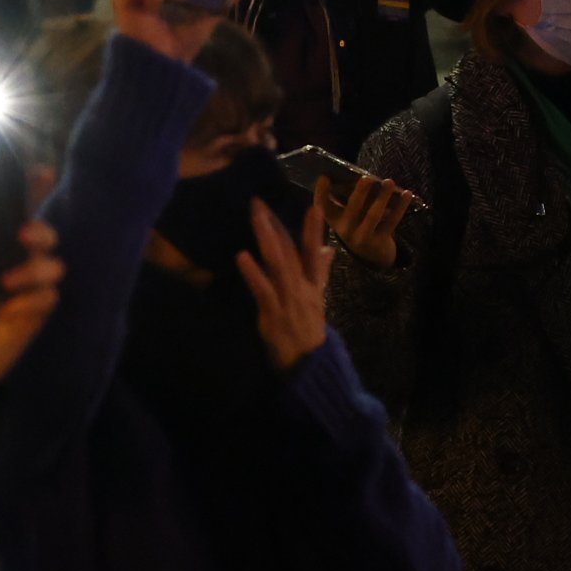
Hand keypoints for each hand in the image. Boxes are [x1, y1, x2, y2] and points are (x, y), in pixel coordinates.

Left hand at [236, 198, 335, 373]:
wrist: (310, 368)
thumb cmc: (310, 334)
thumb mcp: (318, 301)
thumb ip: (321, 273)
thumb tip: (328, 249)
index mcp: (313, 285)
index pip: (314, 252)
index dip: (314, 229)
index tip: (313, 204)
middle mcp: (303, 289)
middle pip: (291, 251)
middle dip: (275, 225)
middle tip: (260, 202)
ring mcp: (289, 300)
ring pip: (279, 264)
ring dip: (266, 239)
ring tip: (256, 217)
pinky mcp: (273, 315)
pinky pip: (263, 290)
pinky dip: (253, 272)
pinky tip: (242, 256)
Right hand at [312, 165, 417, 267]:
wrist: (371, 254)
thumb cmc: (358, 223)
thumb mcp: (348, 213)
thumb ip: (348, 196)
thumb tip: (355, 173)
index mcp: (335, 220)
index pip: (323, 207)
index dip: (321, 193)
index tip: (324, 177)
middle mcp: (345, 230)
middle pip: (352, 209)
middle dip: (359, 193)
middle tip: (366, 177)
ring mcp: (362, 237)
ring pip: (373, 216)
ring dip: (382, 197)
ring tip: (389, 181)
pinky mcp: (380, 241)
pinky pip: (391, 221)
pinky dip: (400, 207)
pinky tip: (407, 194)